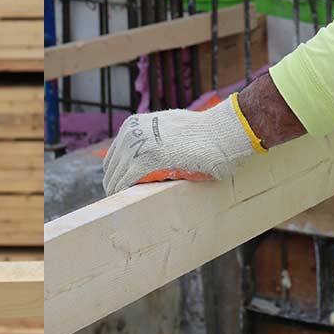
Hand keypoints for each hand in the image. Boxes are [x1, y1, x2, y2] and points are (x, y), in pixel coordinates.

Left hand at [101, 96, 263, 194]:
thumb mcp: (168, 129)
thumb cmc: (204, 133)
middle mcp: (130, 134)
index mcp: (133, 126)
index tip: (126, 190)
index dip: (118, 175)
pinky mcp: (145, 161)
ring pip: (116, 178)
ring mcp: (136, 147)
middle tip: (129, 203)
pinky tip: (133, 205)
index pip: (114, 157)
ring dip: (122, 194)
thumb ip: (153, 140)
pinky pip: (126, 183)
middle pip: (112, 169)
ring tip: (133, 207)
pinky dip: (126, 196)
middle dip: (118, 186)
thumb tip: (150, 160)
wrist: (222, 131)